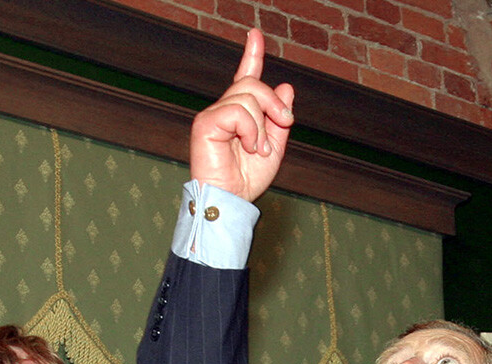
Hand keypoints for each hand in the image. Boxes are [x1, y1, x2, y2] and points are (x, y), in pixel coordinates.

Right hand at [190, 28, 293, 201]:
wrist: (230, 200)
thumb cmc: (246, 180)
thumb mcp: (274, 147)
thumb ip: (279, 119)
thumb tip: (285, 88)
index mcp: (239, 115)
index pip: (245, 78)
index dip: (252, 55)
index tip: (255, 35)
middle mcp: (223, 110)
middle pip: (254, 84)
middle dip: (275, 103)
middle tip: (285, 123)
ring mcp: (212, 115)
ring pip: (249, 96)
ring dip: (263, 124)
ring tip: (259, 148)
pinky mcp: (205, 123)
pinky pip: (238, 111)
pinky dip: (252, 129)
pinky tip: (249, 146)